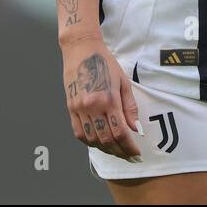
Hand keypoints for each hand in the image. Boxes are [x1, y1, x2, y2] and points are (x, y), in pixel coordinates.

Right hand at [61, 35, 143, 162]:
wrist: (81, 50)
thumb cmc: (105, 63)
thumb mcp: (123, 82)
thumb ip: (129, 107)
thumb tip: (134, 129)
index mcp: (108, 99)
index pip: (120, 132)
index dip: (129, 147)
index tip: (136, 153)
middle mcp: (92, 107)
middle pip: (106, 139)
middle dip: (119, 152)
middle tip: (129, 156)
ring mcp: (79, 109)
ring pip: (92, 140)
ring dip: (105, 149)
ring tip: (116, 151)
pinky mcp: (70, 108)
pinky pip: (79, 133)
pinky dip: (89, 142)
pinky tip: (98, 143)